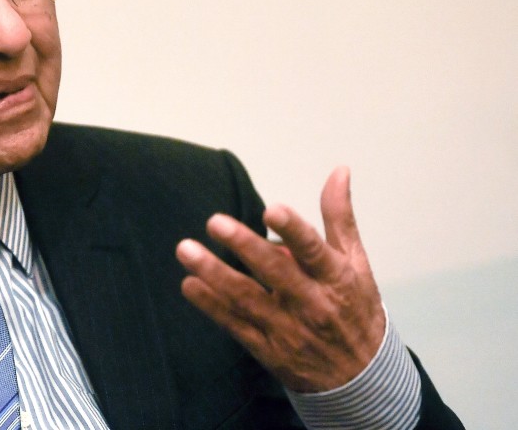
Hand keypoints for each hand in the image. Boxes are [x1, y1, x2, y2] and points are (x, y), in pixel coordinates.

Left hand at [175, 166, 385, 391]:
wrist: (363, 380)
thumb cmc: (356, 309)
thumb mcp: (357, 263)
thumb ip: (339, 216)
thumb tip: (339, 170)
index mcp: (336, 278)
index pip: (315, 251)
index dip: (294, 230)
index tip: (270, 210)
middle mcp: (312, 304)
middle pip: (275, 273)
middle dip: (244, 246)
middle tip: (215, 221)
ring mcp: (288, 328)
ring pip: (247, 299)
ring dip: (214, 274)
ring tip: (186, 249)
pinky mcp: (269, 349)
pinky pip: (236, 325)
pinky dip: (211, 306)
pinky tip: (190, 285)